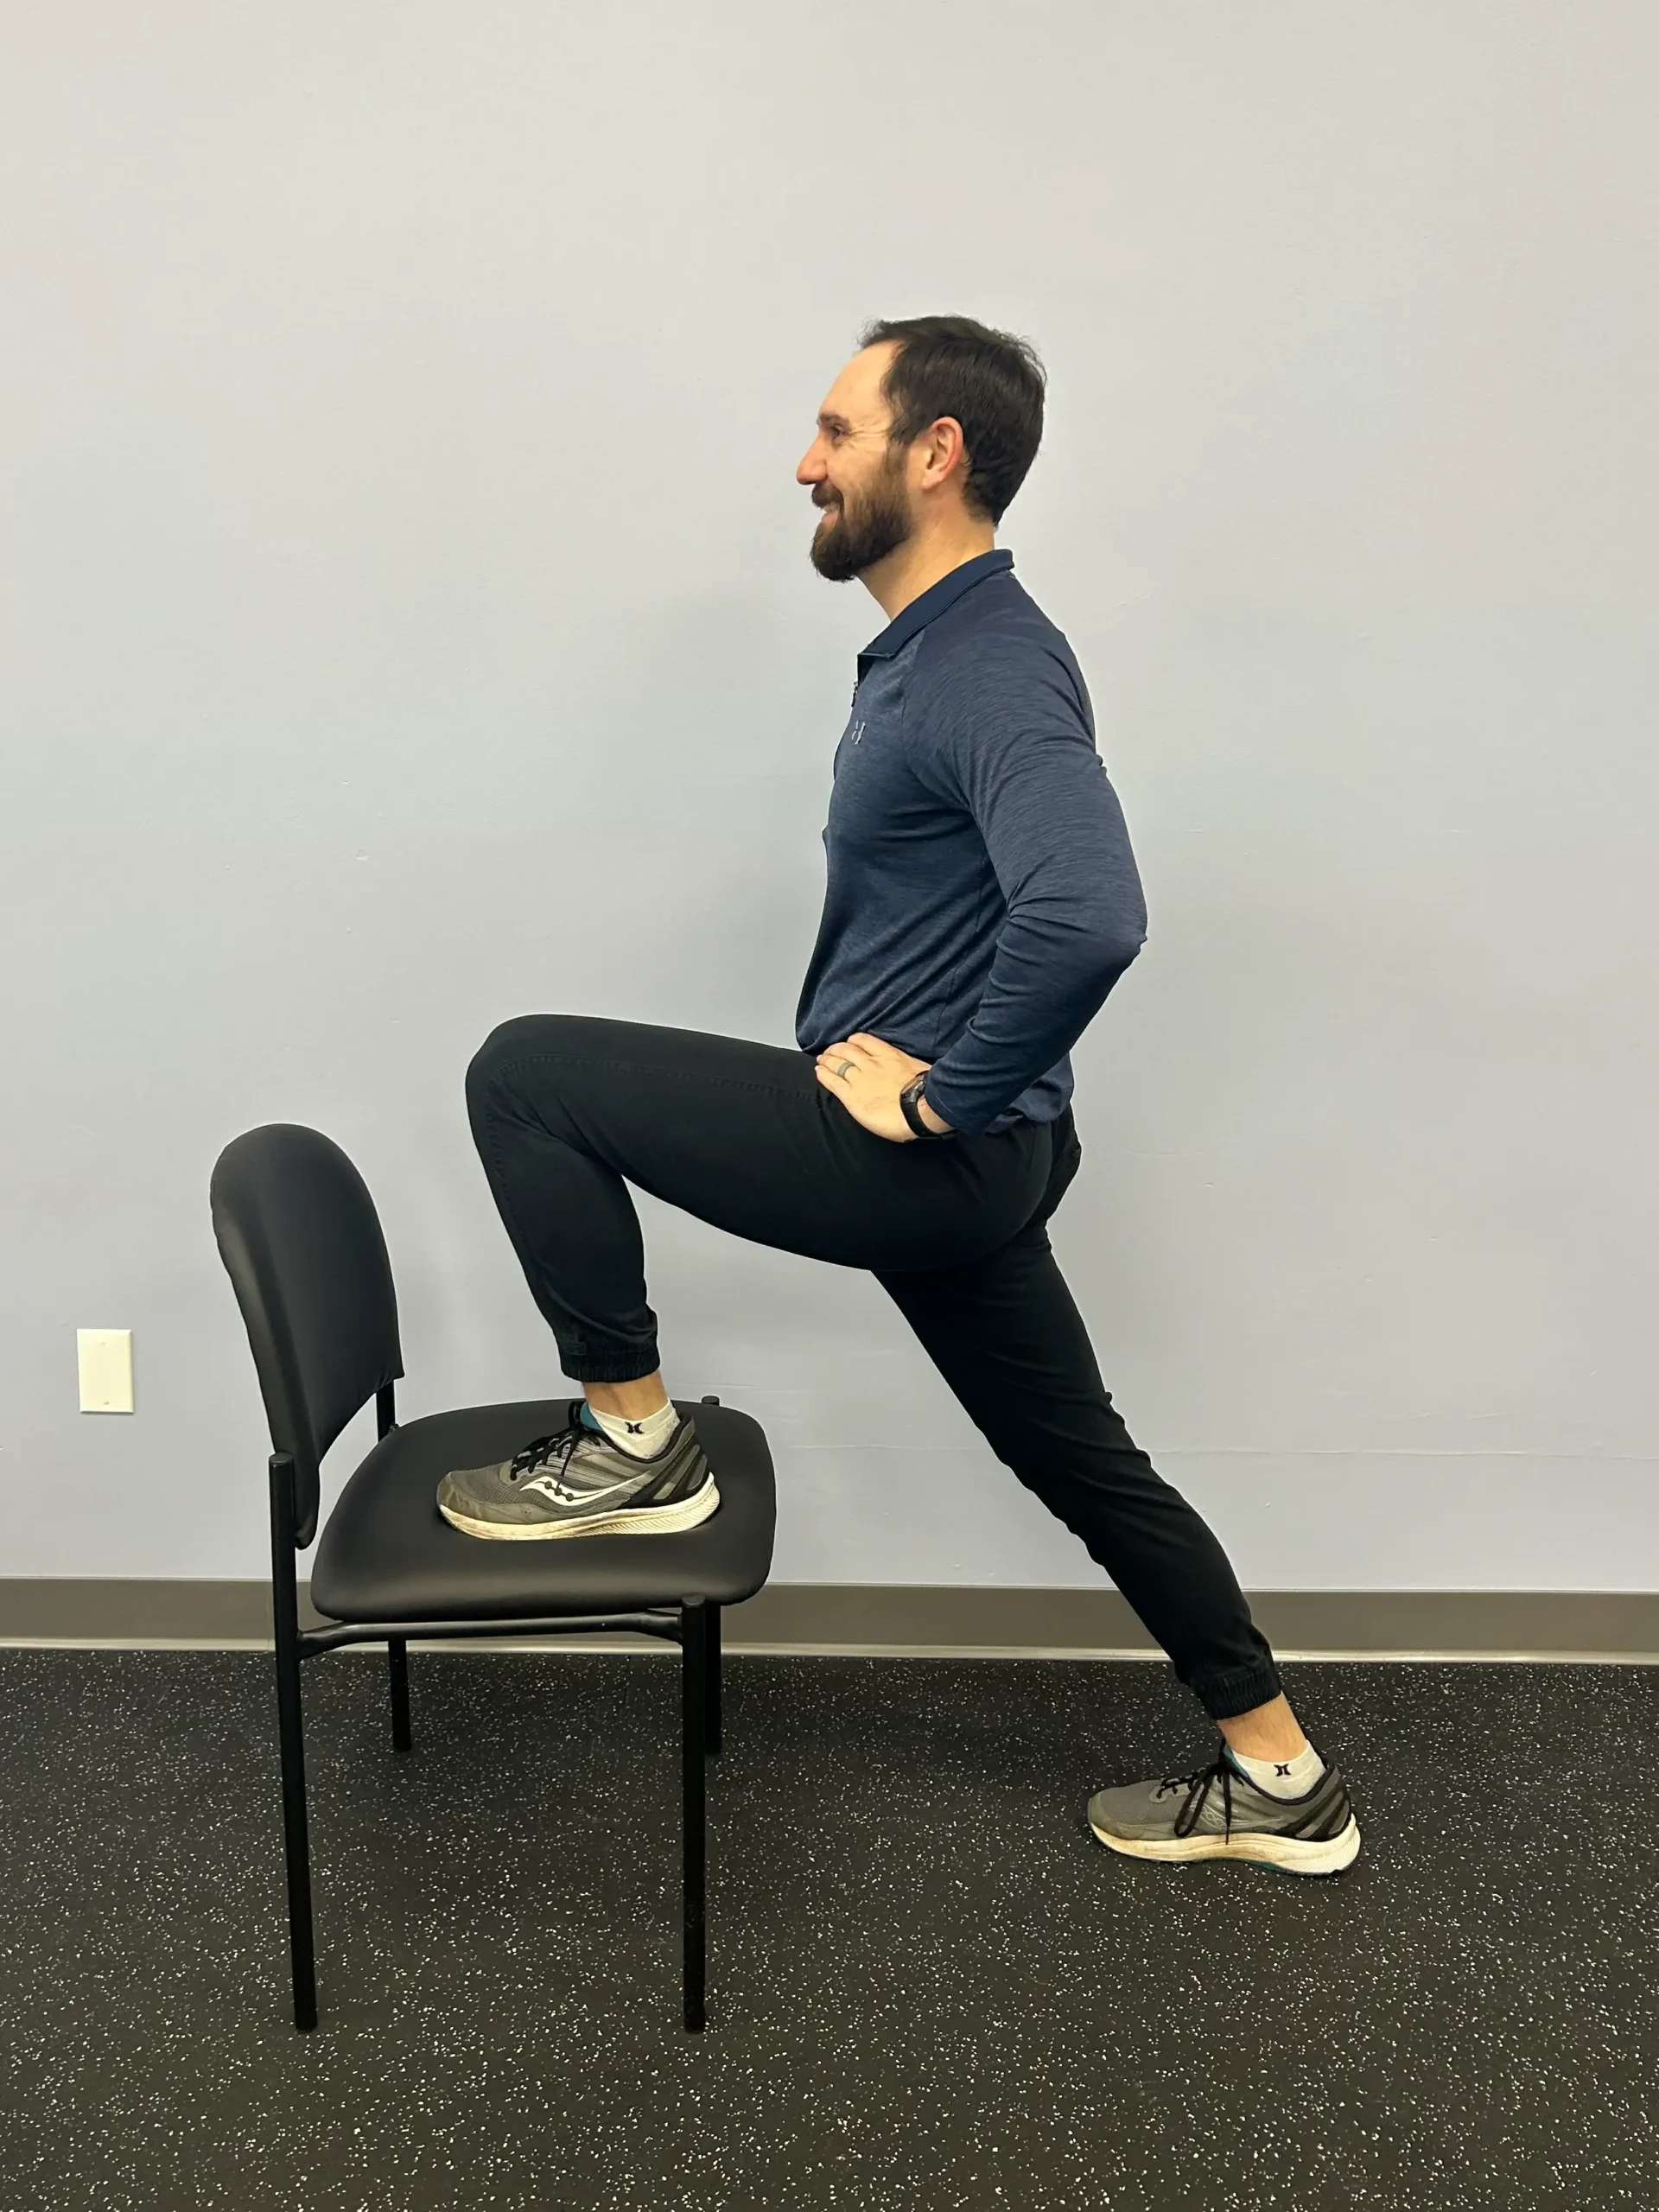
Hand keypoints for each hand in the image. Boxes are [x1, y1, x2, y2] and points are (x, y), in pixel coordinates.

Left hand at [813, 1032, 954, 1143]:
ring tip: (821, 1060)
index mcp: (889, 1055)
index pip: (865, 1040)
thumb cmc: (928, 1091)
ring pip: (837, 1063)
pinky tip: (819, 1072)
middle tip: (830, 1051)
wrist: (921, 1107)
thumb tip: (912, 1071)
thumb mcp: (920, 1069)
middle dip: (836, 1049)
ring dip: (827, 1060)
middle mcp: (871, 1063)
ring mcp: (859, 1079)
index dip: (854, 1041)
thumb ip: (908, 1067)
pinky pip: (832, 1081)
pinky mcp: (852, 1097)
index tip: (850, 1042)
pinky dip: (824, 1075)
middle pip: (847, 1050)